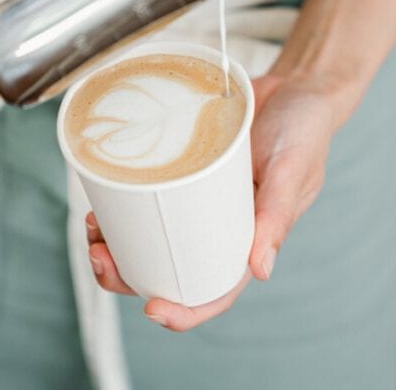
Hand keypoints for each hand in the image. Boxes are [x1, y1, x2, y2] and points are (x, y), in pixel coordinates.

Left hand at [85, 73, 342, 330]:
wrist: (296, 85)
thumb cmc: (304, 131)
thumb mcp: (292, 170)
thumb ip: (277, 217)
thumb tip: (261, 271)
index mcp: (249, 239)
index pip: (215, 290)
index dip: (184, 310)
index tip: (152, 311)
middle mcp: (218, 226)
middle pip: (168, 269)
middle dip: (127, 275)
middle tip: (99, 256)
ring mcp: (196, 200)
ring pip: (150, 236)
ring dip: (115, 242)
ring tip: (91, 228)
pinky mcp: (180, 171)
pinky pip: (147, 195)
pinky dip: (121, 203)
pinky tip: (101, 198)